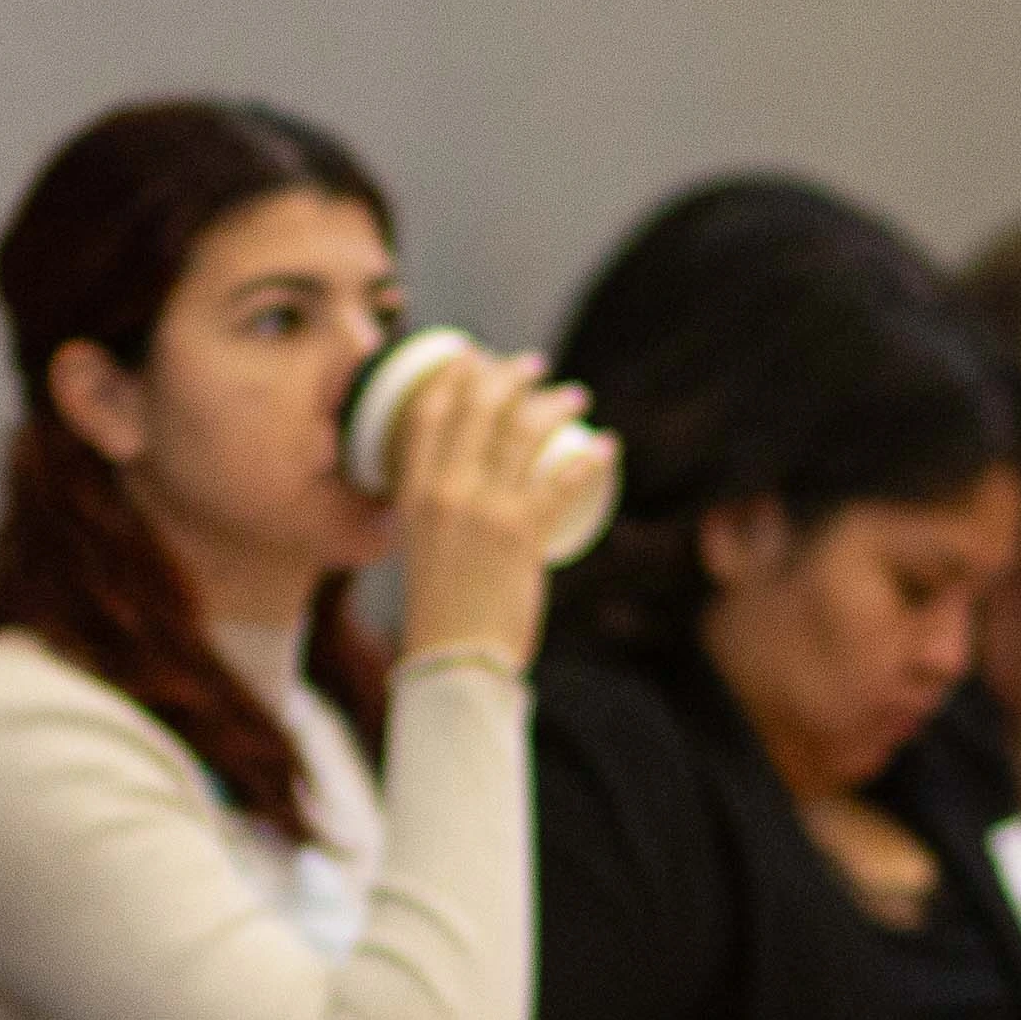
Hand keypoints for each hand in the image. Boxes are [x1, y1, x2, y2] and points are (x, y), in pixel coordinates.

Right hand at [379, 341, 594, 670]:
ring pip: (523, 432)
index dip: (456, 377)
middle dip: (510, 375)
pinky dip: (590, 458)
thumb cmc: (441, 614)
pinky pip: (563, 480)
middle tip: (535, 365)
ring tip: (575, 397)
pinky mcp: (523, 533)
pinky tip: (606, 446)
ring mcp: (484, 509)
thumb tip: (458, 499)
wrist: (454, 662)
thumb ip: (437, 520)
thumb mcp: (423, 551)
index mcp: (414, 494)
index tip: (476, 358)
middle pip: (478, 409)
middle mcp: (445, 492)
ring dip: (553, 403)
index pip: (430, 415)